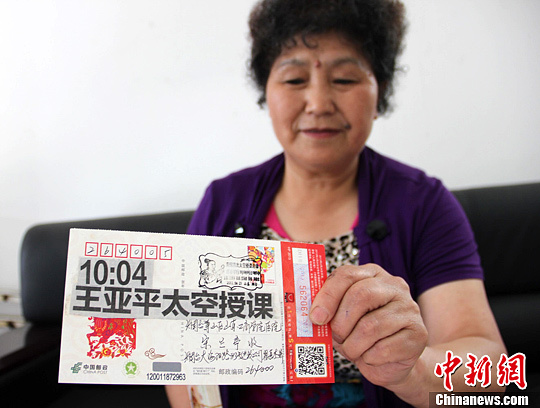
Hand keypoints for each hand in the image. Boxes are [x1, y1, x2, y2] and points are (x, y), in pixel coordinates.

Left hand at [309, 264, 427, 387]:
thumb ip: (328, 310)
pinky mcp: (418, 334)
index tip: (315, 317)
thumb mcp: (342, 317)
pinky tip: (370, 357)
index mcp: (372, 274)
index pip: (347, 275)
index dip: (328, 296)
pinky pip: (384, 348)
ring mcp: (409, 308)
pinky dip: (369, 358)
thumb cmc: (360, 334)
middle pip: (361, 295)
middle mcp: (394, 286)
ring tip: (352, 350)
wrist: (391, 360)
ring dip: (353, 345)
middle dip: (340, 322)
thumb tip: (310, 315)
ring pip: (371, 326)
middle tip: (335, 337)